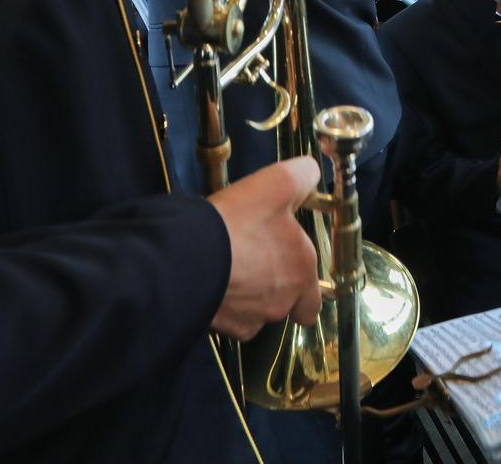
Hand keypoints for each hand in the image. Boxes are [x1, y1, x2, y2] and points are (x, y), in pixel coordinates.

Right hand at [207, 157, 322, 340]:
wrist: (186, 258)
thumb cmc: (235, 223)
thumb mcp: (276, 183)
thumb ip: (302, 176)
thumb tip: (311, 172)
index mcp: (302, 270)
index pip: (314, 295)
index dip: (302, 278)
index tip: (286, 261)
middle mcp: (283, 302)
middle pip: (286, 305)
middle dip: (276, 290)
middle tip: (257, 265)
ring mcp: (252, 318)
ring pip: (258, 313)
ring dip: (250, 298)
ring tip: (231, 270)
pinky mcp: (224, 328)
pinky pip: (231, 321)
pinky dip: (226, 308)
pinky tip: (215, 285)